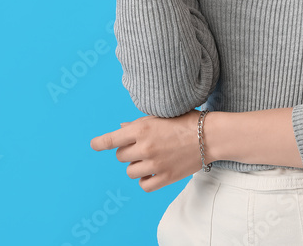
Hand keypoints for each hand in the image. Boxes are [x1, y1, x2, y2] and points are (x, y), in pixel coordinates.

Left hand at [90, 110, 204, 191]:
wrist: (210, 136)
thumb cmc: (185, 121)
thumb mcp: (160, 116)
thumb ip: (138, 124)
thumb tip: (121, 128)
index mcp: (142, 129)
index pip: (112, 139)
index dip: (99, 143)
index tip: (93, 145)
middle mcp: (145, 147)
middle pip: (120, 157)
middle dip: (127, 152)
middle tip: (142, 147)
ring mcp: (155, 164)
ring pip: (130, 172)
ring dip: (136, 166)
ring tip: (149, 159)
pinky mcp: (165, 178)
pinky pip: (144, 185)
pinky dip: (145, 180)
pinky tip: (152, 172)